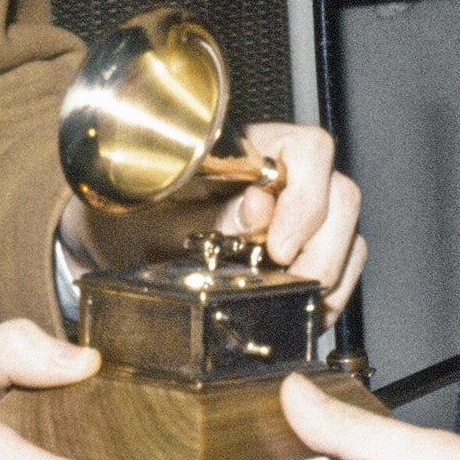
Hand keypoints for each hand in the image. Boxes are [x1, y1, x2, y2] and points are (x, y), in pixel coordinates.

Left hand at [65, 120, 365, 307]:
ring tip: (297, 301)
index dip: (306, 198)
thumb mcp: (154, 219)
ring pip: (347, 230)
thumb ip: (207, 214)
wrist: (112, 243)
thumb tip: (260, 208)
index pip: (308, 149)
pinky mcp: (304, 245)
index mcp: (245, 150)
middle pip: (340, 193)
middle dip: (323, 247)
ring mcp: (297, 210)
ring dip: (329, 272)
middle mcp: (281, 173)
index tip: (279, 246)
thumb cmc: (129, 218)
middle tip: (291, 282)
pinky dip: (333, 290)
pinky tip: (307, 309)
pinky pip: (343, 259)